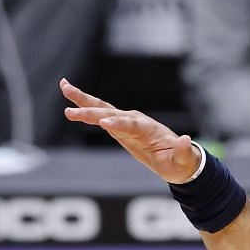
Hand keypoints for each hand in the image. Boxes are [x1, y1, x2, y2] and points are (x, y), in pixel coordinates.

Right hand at [60, 79, 202, 183]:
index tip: (104, 124)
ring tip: (64, 88)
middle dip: (91, 109)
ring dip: (83, 101)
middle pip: (110, 111)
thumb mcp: (184, 160)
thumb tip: (186, 140)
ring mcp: (126, 122)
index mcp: (148, 129)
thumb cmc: (180, 162)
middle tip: (70, 108)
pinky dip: (85, 109)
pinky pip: (100, 116)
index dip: (118, 124)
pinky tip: (70, 104)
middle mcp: (135, 120)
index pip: (130, 124)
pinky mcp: (119, 127)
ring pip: (102, 108)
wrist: (178, 161)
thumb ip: (183, 151)